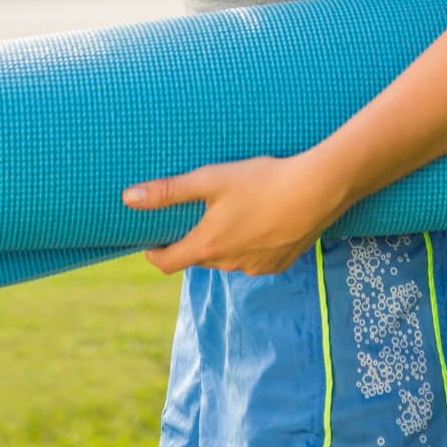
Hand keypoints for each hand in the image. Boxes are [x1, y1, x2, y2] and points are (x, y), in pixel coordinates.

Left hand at [122, 154, 341, 276]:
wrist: (317, 190)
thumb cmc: (261, 181)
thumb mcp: (211, 179)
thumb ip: (169, 191)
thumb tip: (128, 198)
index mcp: (208, 246)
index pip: (167, 263)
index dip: (154, 252)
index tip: (150, 240)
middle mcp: (229, 264)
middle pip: (198, 257)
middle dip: (192, 240)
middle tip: (195, 214)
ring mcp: (256, 267)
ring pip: (227, 258)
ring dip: (223, 242)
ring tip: (232, 212)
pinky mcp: (279, 264)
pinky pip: (253, 259)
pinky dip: (249, 245)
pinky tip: (260, 220)